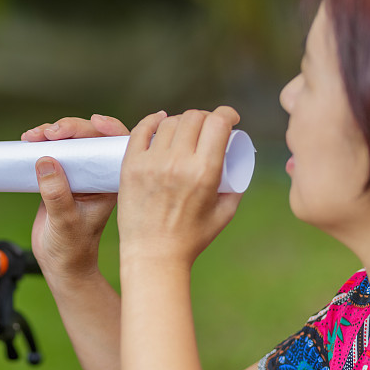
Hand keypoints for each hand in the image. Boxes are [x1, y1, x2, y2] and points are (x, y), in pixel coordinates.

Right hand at [22, 114, 133, 280]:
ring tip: (33, 136)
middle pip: (90, 137)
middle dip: (70, 128)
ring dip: (52, 132)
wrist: (60, 265)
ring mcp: (78, 174)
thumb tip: (46, 161)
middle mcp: (96, 175)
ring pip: (70, 141)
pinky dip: (41, 143)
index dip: (109, 128)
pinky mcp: (60, 176)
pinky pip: (53, 151)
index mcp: (109, 184)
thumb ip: (56, 193)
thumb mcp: (64, 222)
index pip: (116, 146)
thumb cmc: (72, 249)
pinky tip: (29, 141)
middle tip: (49, 133)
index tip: (94, 122)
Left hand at [118, 107, 242, 267]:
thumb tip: (238, 159)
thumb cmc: (192, 238)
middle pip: (194, 118)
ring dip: (181, 121)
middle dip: (206, 118)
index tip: (230, 119)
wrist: (154, 255)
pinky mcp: (131, 166)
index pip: (218, 122)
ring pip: (169, 122)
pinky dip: (152, 121)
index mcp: (204, 172)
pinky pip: (141, 131)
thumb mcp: (225, 212)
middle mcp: (178, 162)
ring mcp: (151, 163)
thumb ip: (235, 184)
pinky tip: (160, 120)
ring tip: (185, 131)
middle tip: (207, 128)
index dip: (227, 114)